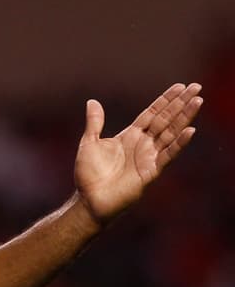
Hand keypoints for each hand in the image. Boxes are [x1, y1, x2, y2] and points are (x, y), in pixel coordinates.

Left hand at [75, 82, 202, 224]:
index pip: (152, 113)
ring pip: (171, 133)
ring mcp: (149, 157)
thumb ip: (94, 123)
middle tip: (196, 87)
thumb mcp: (89, 143)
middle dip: (180, 103)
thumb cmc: (88, 174)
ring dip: (184, 117)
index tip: (180, 86)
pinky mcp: (151, 171)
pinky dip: (179, 143)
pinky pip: (168, 155)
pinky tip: (190, 130)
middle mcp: (143, 144)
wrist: (89, 200)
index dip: (165, 100)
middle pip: (166, 119)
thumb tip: (92, 101)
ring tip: (198, 101)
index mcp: (130, 136)